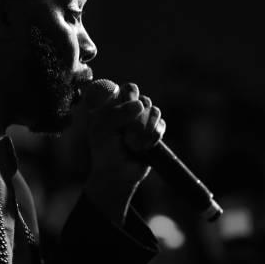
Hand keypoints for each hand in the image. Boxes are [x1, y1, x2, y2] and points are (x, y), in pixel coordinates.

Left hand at [82, 82, 165, 224]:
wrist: (118, 174)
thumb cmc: (105, 150)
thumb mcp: (103, 129)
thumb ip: (118, 113)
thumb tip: (140, 105)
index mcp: (115, 104)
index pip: (127, 89)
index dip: (129, 96)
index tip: (123, 108)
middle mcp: (131, 110)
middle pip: (143, 98)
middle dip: (137, 115)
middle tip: (127, 129)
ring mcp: (144, 120)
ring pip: (154, 111)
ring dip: (145, 127)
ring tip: (133, 144)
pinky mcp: (156, 132)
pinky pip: (161, 125)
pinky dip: (153, 137)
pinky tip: (144, 147)